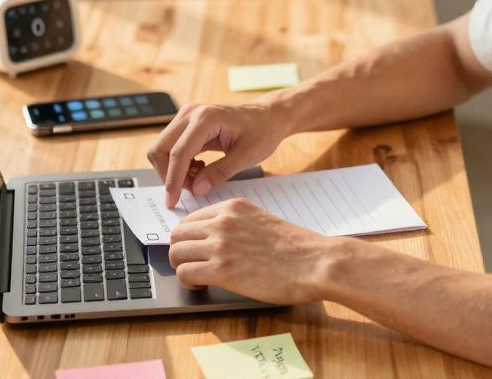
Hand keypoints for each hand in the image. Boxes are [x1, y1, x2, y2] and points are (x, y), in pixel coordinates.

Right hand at [146, 102, 289, 207]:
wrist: (268, 116)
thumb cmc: (262, 131)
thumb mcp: (247, 156)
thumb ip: (220, 173)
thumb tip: (196, 189)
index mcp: (206, 118)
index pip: (179, 152)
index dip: (173, 180)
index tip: (172, 201)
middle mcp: (191, 113)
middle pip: (161, 148)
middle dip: (170, 175)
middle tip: (191, 190)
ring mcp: (187, 116)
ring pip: (163, 149)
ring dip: (174, 170)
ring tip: (199, 178)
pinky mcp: (187, 123)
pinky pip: (172, 147)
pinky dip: (180, 164)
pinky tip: (199, 169)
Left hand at [167, 198, 337, 304]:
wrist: (316, 262)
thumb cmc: (297, 248)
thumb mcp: (261, 222)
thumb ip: (237, 226)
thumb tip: (217, 240)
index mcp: (233, 207)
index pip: (190, 219)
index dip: (190, 239)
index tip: (196, 250)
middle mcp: (222, 221)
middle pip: (177, 235)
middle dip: (182, 252)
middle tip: (195, 265)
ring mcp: (220, 244)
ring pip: (176, 254)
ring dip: (184, 268)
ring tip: (201, 277)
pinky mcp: (221, 270)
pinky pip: (184, 273)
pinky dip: (189, 282)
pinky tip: (204, 285)